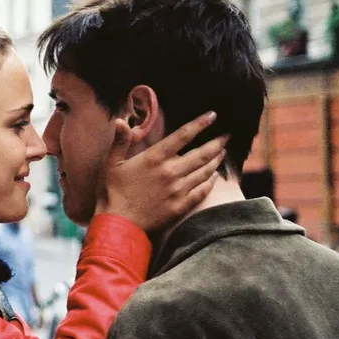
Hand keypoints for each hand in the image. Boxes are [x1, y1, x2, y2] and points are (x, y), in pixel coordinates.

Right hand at [95, 111, 227, 232]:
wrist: (119, 223)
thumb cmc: (113, 192)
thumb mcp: (112, 163)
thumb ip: (121, 141)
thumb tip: (119, 121)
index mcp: (155, 158)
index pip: (183, 135)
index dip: (200, 124)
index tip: (212, 115)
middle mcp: (170, 171)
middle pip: (202, 153)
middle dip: (217, 143)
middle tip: (226, 136)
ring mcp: (178, 190)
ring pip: (205, 171)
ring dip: (216, 161)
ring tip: (222, 153)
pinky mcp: (181, 206)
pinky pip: (202, 191)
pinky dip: (211, 182)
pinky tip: (215, 177)